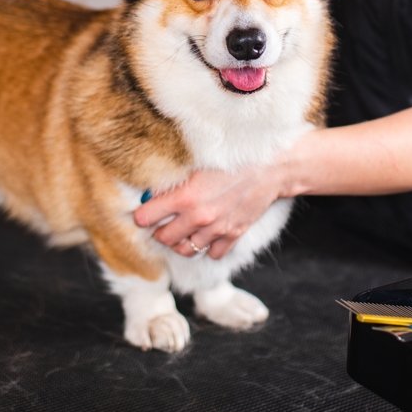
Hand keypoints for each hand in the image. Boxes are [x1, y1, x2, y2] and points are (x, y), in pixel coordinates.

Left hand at [133, 164, 282, 259]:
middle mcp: (197, 217)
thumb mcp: (196, 163)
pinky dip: (207, 248)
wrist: (269, 166)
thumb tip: (151, 192)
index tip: (144, 212)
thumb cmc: (232, 158)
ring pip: (186, 250)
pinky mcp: (233, 235)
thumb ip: (173, 180)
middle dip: (158, 232)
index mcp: (184, 197)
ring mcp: (216, 229)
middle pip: (164, 238)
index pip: (146, 218)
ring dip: (179, 243)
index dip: (142, 215)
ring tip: (180, 232)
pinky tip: (206, 235)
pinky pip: (212, 254)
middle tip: (160, 223)